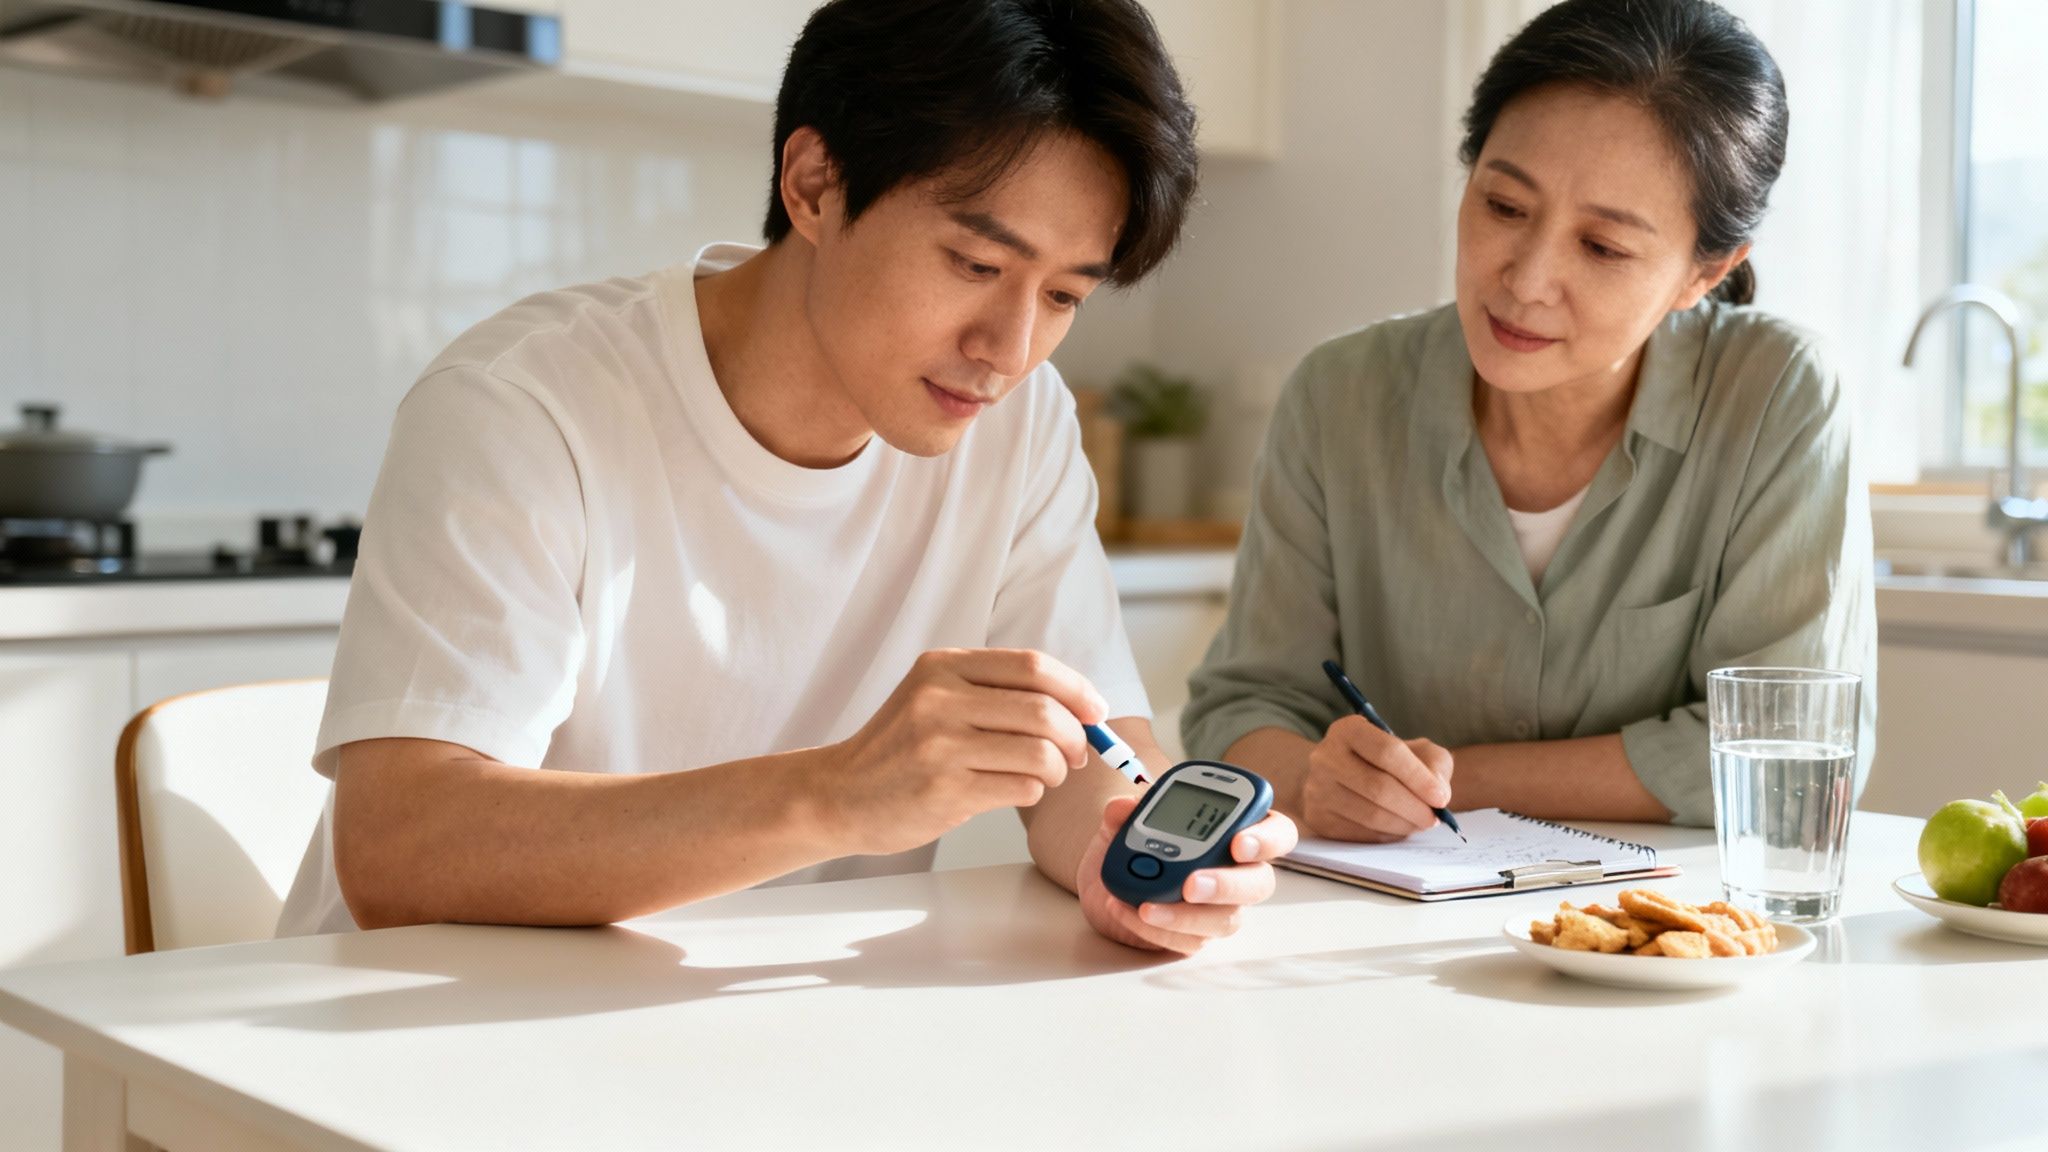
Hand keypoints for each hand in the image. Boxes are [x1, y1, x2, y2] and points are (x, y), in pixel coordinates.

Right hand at [821, 649, 1105, 856]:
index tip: (1095, 711)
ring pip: (1039, 752)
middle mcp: (940, 699)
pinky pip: (1021, 787)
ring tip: (1046, 774)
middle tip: (1078, 752)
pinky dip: (1032, 791)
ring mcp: (940, 745)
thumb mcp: (933, 696)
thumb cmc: (899, 749)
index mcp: (943, 666)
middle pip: (1044, 710)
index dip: (1077, 689)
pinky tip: (1014, 789)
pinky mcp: (945, 789)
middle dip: (1077, 735)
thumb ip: (993, 691)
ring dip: (1057, 769)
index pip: (1032, 667)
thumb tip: (1078, 704)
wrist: (839, 794)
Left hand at [1075, 795, 1297, 953]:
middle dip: (1227, 884)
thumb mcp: (1124, 821)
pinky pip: (1188, 941)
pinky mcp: (1196, 935)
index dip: (1268, 839)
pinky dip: (1156, 930)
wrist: (1106, 881)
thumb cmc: (1133, 843)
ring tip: (1148, 908)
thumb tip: (1122, 807)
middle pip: (1259, 883)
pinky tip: (1129, 913)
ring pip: (1226, 920)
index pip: (1278, 832)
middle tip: (1192, 885)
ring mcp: (1221, 907)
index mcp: (1237, 830)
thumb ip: (1125, 811)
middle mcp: (1239, 871)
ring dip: (1187, 916)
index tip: (1239, 843)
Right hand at [1300, 714, 1452, 841]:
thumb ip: (1434, 763)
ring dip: (1404, 824)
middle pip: (1378, 787)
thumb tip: (1439, 793)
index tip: (1441, 797)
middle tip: (1435, 818)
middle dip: (1414, 807)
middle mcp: (1325, 756)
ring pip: (1370, 814)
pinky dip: (1388, 835)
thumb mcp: (1415, 751)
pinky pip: (1360, 834)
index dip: (1418, 777)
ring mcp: (1317, 789)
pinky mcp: (1317, 817)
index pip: (1387, 751)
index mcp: (1349, 730)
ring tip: (1420, 823)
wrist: (1344, 779)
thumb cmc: (1388, 764)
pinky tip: (1398, 827)